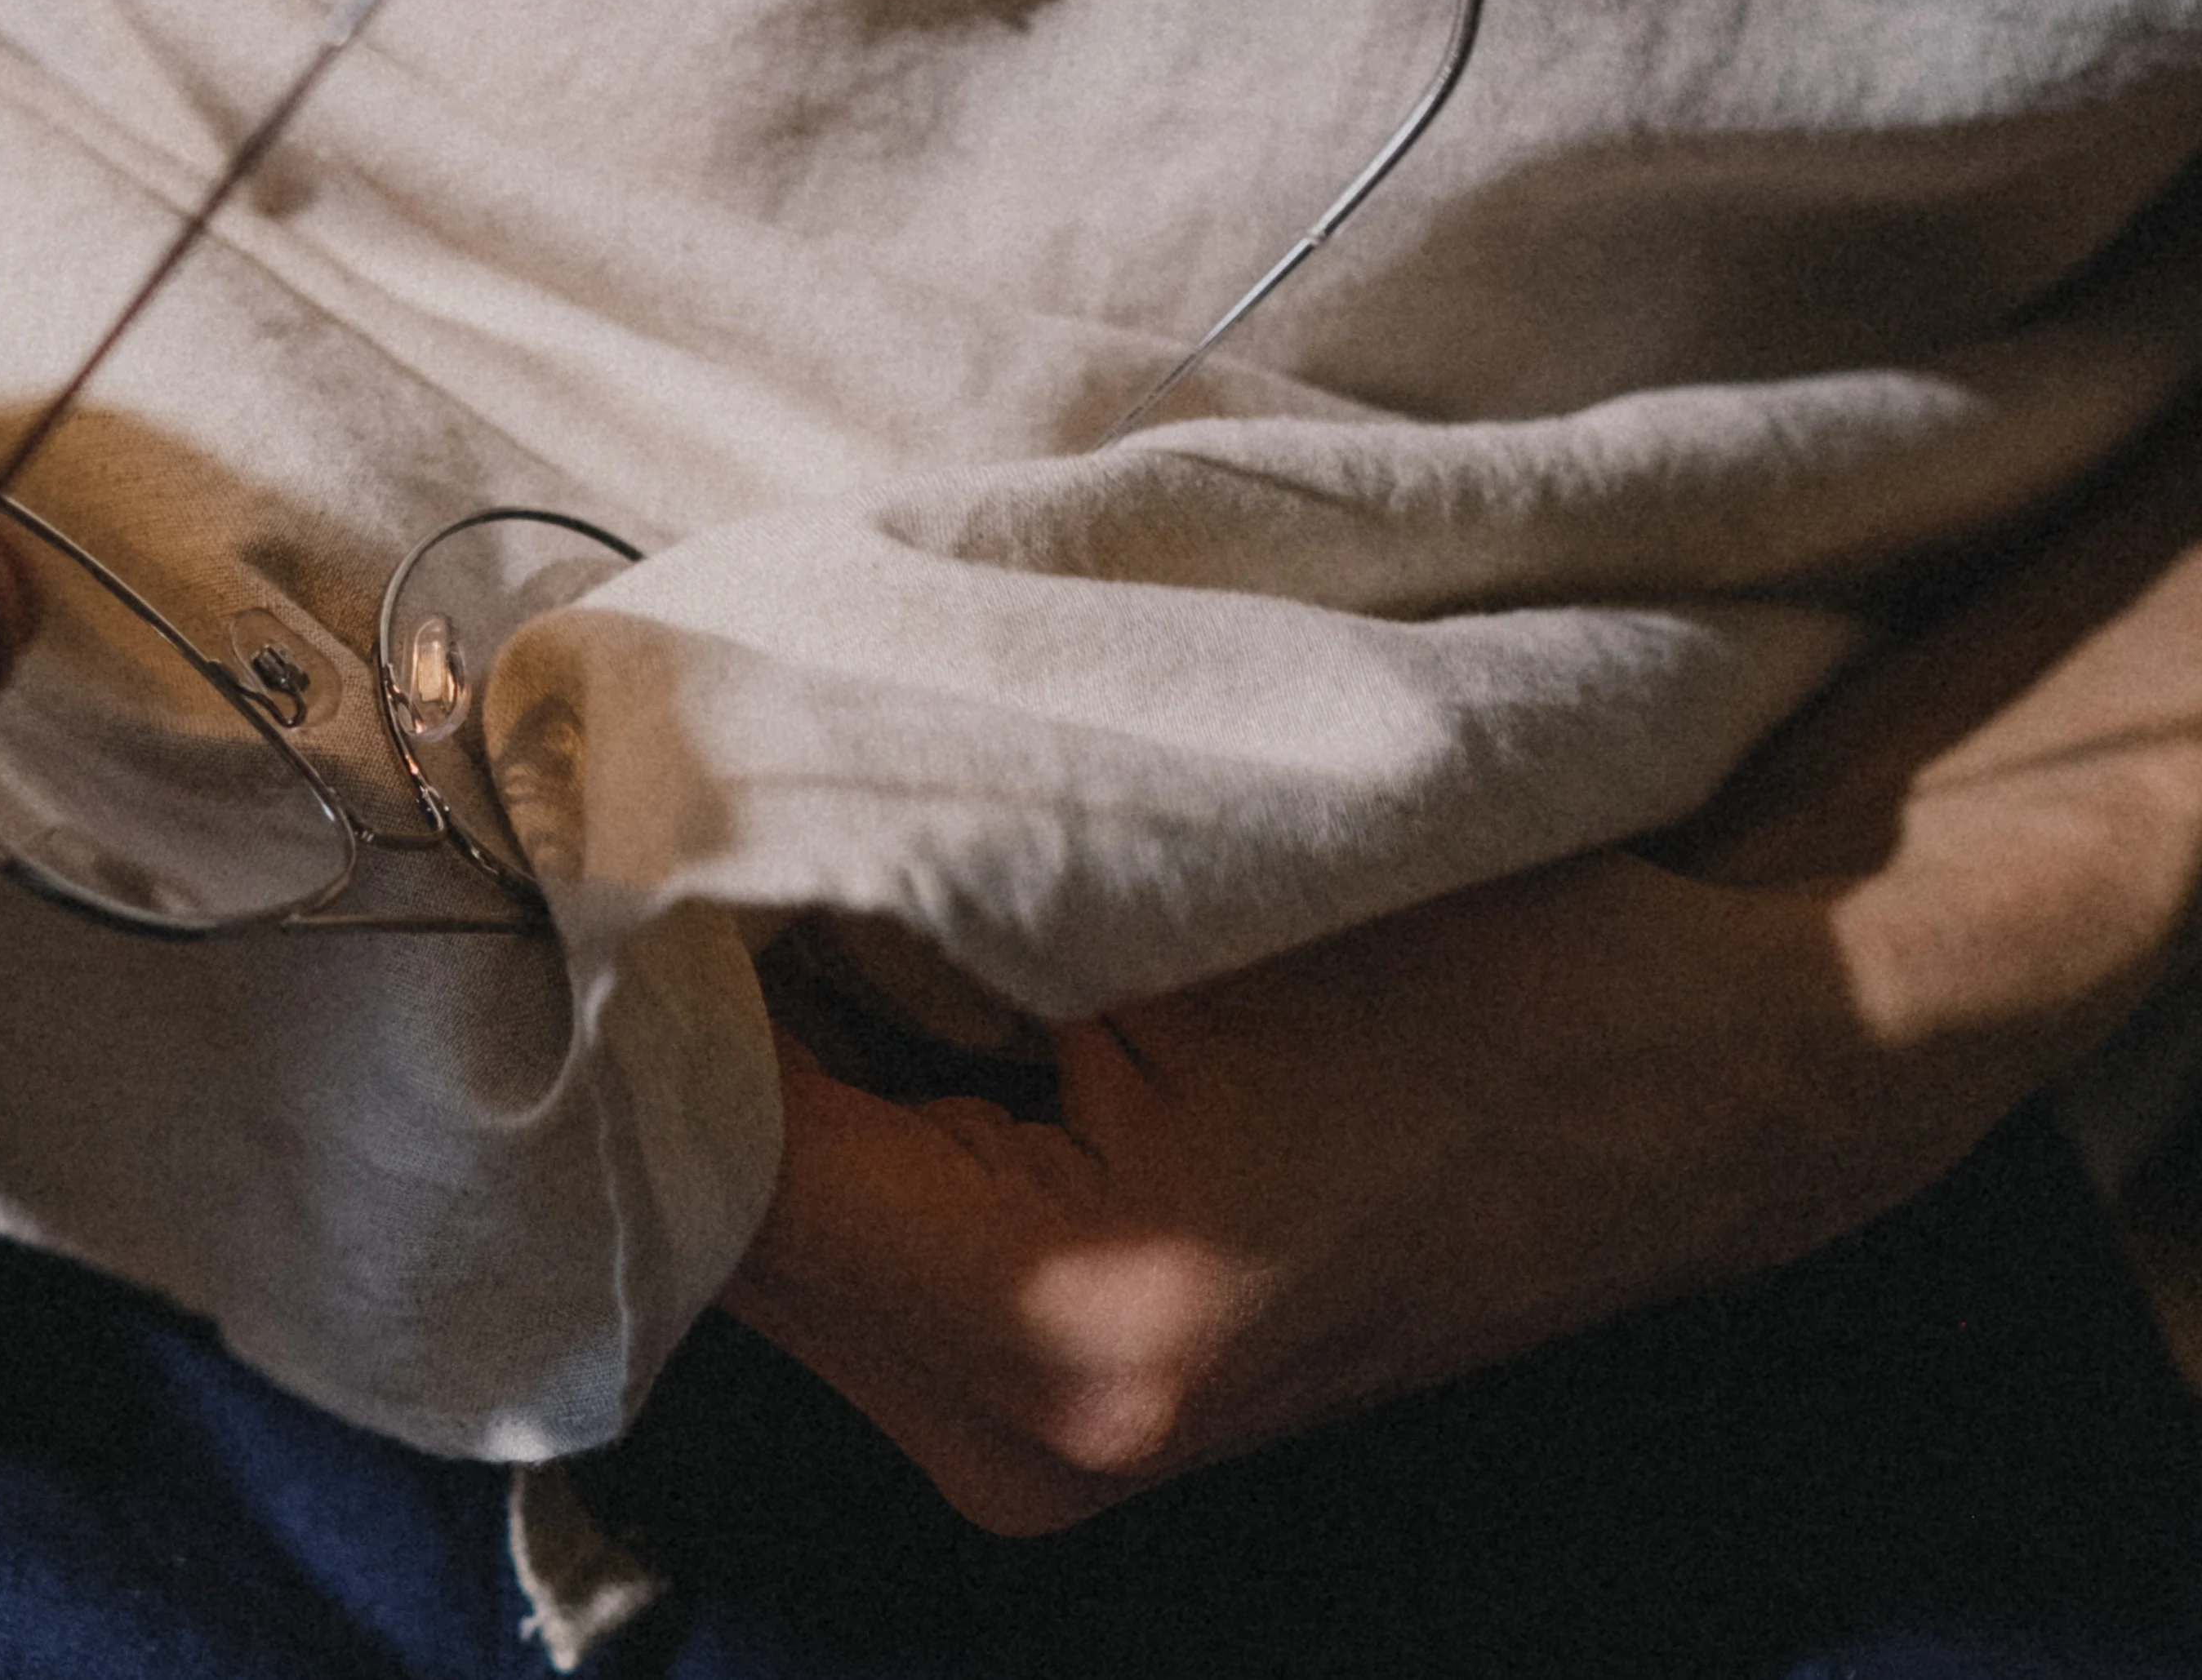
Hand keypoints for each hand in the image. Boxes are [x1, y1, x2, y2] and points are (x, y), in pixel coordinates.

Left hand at [729, 858, 1884, 1536]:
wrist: (1697, 1078)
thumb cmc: (1489, 960)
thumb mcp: (1182, 897)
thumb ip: (913, 901)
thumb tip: (670, 855)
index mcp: (1071, 1325)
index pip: (733, 1161)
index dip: (649, 991)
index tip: (603, 840)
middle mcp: (1033, 1445)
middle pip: (729, 1234)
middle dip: (677, 1049)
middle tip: (654, 861)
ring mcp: (1048, 1461)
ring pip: (780, 1262)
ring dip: (749, 1098)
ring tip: (767, 918)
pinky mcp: (1064, 1425)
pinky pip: (863, 1277)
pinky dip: (833, 1152)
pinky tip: (862, 1016)